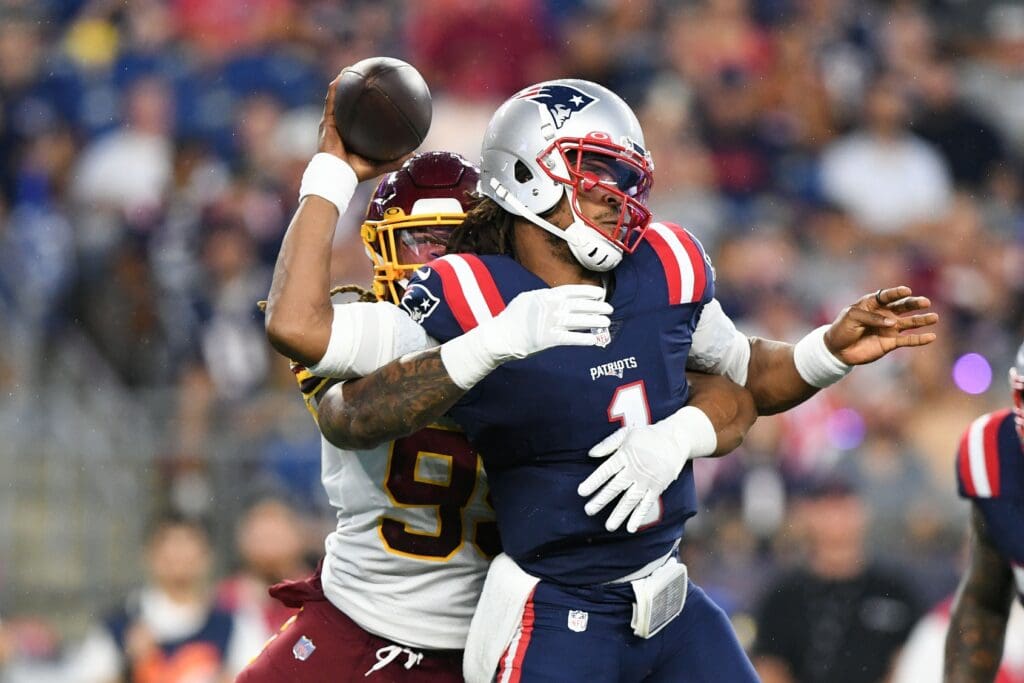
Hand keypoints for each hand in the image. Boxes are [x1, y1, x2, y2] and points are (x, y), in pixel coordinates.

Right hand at [320, 75, 410, 181]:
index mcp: (352, 134)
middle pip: (348, 103)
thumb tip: (415, 154)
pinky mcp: (326, 122)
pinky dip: (335, 89)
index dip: (366, 105)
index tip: (376, 93)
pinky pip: (331, 101)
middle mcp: (341, 126)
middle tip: (364, 76)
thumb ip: (396, 160)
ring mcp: (333, 123)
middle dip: (353, 89)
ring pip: (337, 98)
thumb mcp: (381, 164)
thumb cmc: (356, 172)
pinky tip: (341, 77)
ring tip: (350, 69)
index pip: (359, 116)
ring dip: (342, 82)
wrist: (337, 175)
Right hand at [486, 285, 612, 358]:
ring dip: (594, 321)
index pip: (572, 291)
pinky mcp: (548, 340)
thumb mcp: (528, 299)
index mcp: (545, 296)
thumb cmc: (513, 318)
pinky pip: (570, 339)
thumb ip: (545, 297)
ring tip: (606, 321)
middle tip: (609, 308)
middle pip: (579, 306)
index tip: (600, 294)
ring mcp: (549, 324)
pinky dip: (583, 339)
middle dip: (596, 307)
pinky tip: (594, 339)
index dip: (588, 292)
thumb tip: (561, 296)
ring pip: (578, 321)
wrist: (500, 336)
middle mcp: (549, 308)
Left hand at [577, 424, 687, 532]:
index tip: (581, 492)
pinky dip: (639, 516)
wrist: (674, 439)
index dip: (593, 482)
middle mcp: (635, 469)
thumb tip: (590, 454)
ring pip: (630, 499)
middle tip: (588, 511)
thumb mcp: (626, 433)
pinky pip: (647, 504)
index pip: (605, 471)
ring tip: (609, 526)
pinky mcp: (657, 487)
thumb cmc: (646, 436)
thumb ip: (608, 444)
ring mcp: (647, 480)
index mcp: (624, 455)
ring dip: (619, 514)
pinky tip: (630, 528)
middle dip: (601, 500)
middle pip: (615, 487)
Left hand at [823, 285, 937, 364]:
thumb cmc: (842, 329)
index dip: (897, 293)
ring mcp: (890, 328)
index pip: (887, 296)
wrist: (837, 349)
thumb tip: (892, 322)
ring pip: (910, 323)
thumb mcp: (852, 318)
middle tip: (925, 302)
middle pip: (903, 307)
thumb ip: (871, 317)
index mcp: (873, 303)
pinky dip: (919, 339)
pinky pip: (908, 340)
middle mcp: (885, 314)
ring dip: (922, 320)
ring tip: (934, 317)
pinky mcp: (891, 342)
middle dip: (914, 304)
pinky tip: (931, 337)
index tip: (907, 291)